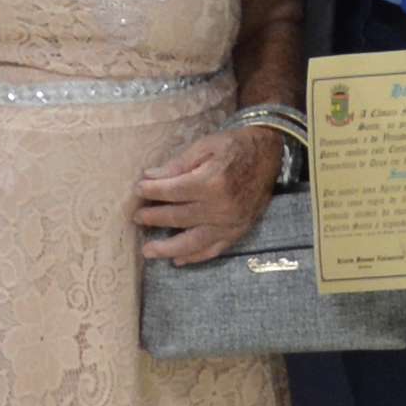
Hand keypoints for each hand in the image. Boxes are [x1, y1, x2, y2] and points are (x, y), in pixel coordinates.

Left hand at [133, 125, 282, 265]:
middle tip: (136, 218)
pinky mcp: (238, 231)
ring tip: (148, 251)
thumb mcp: (204, 146)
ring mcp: (229, 223)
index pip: (171, 191)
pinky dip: (195, 256)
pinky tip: (179, 259)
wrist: (269, 153)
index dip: (150, 191)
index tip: (138, 189)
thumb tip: (150, 177)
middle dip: (153, 217)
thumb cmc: (234, 146)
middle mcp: (219, 207)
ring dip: (167, 248)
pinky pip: (213, 249)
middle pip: (177, 217)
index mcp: (210, 182)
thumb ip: (177, 165)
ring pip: (192, 242)